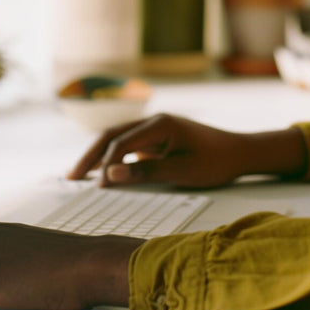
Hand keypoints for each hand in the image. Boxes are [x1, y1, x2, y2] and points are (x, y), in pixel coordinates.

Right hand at [67, 114, 290, 188]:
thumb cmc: (215, 162)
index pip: (120, 143)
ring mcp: (156, 129)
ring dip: (98, 155)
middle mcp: (155, 121)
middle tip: (69, 178)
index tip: (96, 188)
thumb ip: (144, 173)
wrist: (240, 153)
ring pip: (118, 138)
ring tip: (77, 175)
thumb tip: (108, 176)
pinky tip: (104, 174)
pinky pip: (130, 145)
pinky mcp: (158, 138)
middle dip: (90, 156)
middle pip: (112, 135)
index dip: (105, 166)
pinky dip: (114, 158)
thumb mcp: (180, 172)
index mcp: (160, 124)